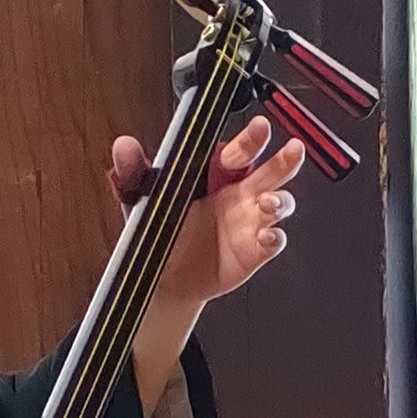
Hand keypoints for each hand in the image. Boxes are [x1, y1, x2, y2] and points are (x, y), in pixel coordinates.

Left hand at [110, 114, 302, 311]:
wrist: (162, 277)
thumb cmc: (159, 230)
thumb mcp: (141, 197)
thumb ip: (134, 170)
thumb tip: (124, 145)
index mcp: (217, 175)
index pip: (240, 151)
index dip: (247, 143)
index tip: (247, 140)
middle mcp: (239, 194)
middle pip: (271, 170)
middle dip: (284, 159)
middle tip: (292, 149)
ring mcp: (250, 222)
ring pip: (280, 203)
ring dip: (281, 200)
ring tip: (268, 202)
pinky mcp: (254, 250)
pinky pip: (274, 240)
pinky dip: (275, 237)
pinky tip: (268, 236)